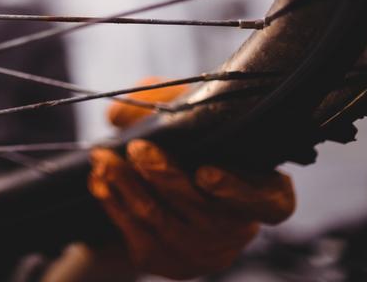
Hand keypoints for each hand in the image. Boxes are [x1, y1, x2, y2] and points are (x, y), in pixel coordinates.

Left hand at [87, 78, 295, 279]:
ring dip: (129, 188)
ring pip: (165, 223)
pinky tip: (99, 182)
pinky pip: (140, 237)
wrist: (155, 183)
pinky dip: (116, 206)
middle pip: (204, 212)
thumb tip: (121, 112)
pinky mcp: (172, 263)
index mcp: (263, 193)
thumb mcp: (182, 112)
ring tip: (103, 158)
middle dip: (165, 177)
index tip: (205, 173)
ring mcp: (206, 252)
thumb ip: (162, 103)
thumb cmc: (185, 139)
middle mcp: (239, 229)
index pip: (268, 203)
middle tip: (137, 149)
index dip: (238, 192)